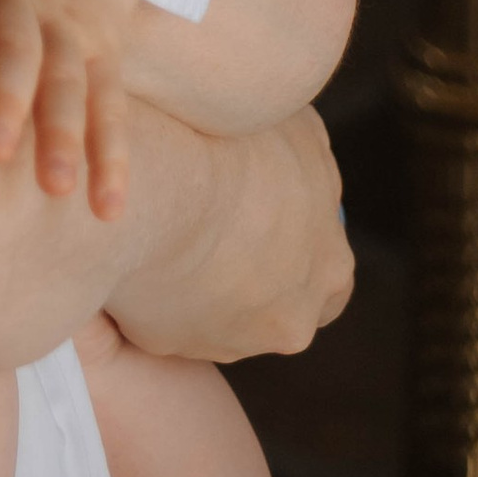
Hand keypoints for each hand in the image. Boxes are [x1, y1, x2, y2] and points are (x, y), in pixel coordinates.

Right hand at [104, 106, 353, 363]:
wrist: (159, 185)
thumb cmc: (231, 146)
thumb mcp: (296, 130)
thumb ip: (312, 156)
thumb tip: (307, 155)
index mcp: (329, 270)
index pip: (332, 280)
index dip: (303, 251)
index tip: (274, 224)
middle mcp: (290, 321)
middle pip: (279, 311)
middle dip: (256, 284)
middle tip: (222, 237)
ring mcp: (231, 342)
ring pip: (221, 318)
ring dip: (204, 287)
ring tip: (172, 229)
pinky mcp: (173, 347)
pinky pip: (169, 317)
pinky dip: (160, 285)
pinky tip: (144, 243)